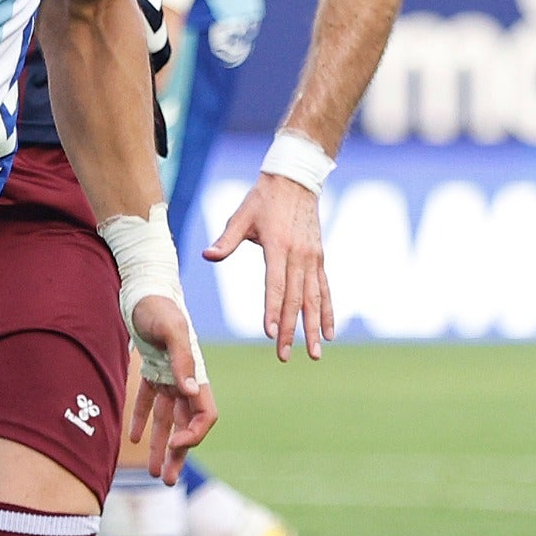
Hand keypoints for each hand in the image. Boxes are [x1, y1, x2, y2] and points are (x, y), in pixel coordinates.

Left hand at [123, 295, 215, 481]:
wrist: (141, 287)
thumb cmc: (158, 304)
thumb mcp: (172, 328)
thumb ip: (182, 360)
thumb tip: (191, 393)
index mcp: (196, 372)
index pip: (205, 414)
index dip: (194, 433)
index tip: (175, 443)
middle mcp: (185, 379)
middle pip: (186, 425)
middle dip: (179, 454)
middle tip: (168, 481)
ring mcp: (168, 376)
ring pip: (167, 419)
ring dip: (162, 446)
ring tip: (155, 473)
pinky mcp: (151, 370)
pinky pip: (148, 401)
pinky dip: (142, 420)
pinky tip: (135, 439)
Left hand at [205, 172, 332, 359]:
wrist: (296, 181)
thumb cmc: (263, 198)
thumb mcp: (242, 215)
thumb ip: (227, 239)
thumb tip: (207, 255)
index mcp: (278, 246)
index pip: (275, 285)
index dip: (273, 310)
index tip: (271, 334)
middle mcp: (298, 255)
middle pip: (295, 298)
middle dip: (291, 329)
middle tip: (285, 355)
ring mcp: (312, 258)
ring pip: (314, 298)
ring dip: (313, 327)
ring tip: (314, 354)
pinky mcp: (319, 259)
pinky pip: (325, 289)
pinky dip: (327, 312)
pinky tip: (328, 333)